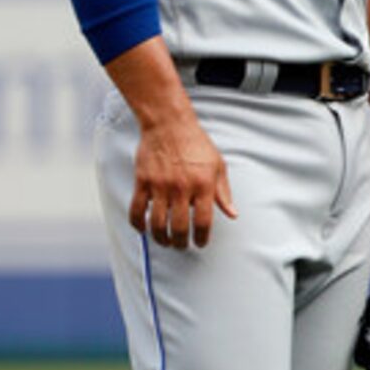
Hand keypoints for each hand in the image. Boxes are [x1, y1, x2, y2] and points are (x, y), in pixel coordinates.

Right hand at [130, 114, 235, 247]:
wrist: (169, 124)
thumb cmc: (196, 143)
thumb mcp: (218, 166)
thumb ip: (224, 193)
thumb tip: (232, 214)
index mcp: (203, 185)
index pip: (203, 222)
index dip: (202, 238)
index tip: (200, 243)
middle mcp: (182, 188)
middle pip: (179, 227)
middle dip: (180, 242)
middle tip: (180, 245)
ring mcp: (160, 186)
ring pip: (157, 223)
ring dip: (160, 238)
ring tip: (164, 241)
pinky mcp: (142, 181)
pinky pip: (137, 209)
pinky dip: (138, 224)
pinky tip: (143, 228)